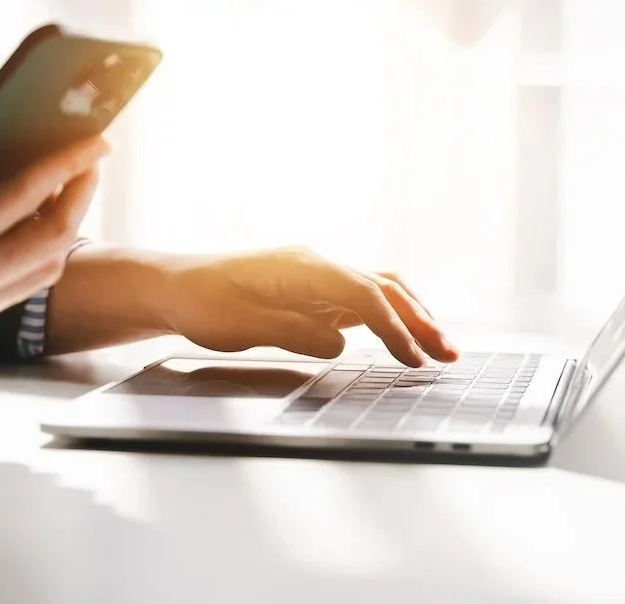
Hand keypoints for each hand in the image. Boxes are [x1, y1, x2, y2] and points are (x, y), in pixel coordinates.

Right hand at [0, 128, 104, 385]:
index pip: (25, 196)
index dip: (68, 163)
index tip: (96, 141)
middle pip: (55, 237)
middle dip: (84, 194)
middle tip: (92, 161)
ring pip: (46, 270)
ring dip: (69, 227)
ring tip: (68, 193)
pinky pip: (21, 290)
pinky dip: (43, 257)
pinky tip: (29, 236)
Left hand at [51, 245, 458, 366]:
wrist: (175, 286)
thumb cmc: (203, 304)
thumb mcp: (242, 326)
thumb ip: (295, 333)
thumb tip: (341, 345)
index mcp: (305, 268)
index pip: (365, 295)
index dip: (396, 328)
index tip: (415, 359)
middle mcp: (318, 265)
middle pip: (384, 286)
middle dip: (420, 319)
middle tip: (449, 354)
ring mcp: (318, 275)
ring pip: (379, 288)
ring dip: (411, 315)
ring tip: (438, 347)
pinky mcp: (314, 289)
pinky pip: (362, 298)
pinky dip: (389, 315)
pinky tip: (402, 335)